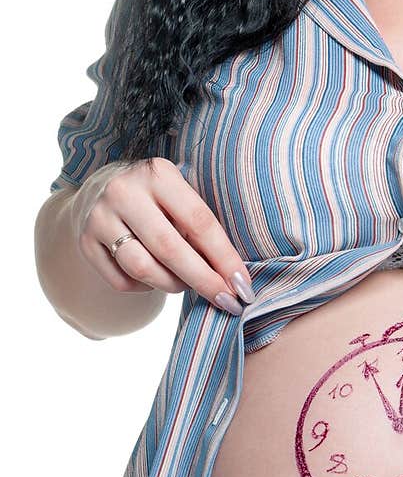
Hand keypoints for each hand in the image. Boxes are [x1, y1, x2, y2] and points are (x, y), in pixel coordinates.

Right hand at [70, 157, 254, 314]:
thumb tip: (233, 275)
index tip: (243, 285)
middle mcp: (124, 192)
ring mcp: (100, 217)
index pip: (199, 221)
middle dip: (204, 281)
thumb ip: (200, 224)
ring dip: (174, 285)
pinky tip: (157, 278)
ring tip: (188, 285)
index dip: (224, 257)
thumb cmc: (157, 197)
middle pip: (170, 248)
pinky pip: (122, 281)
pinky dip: (146, 287)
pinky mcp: (85, 242)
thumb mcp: (179, 193)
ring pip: (143, 269)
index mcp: (158, 174)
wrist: (99, 190)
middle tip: (227, 302)